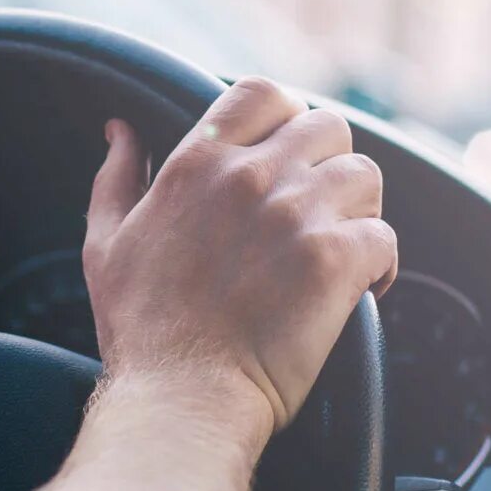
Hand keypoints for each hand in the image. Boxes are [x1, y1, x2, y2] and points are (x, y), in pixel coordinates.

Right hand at [82, 77, 397, 439]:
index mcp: (197, 163)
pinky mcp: (334, 262)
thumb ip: (116, 176)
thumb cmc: (142, 330)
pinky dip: (380, 263)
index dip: (286, 114)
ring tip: (340, 245)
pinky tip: (362, 288)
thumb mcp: (106, 242)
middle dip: (329, 162)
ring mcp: (297, 216)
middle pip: (327, 127)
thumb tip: (121, 130)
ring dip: (359, 209)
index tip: (287, 149)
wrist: (182, 397)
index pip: (262, 93)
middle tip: (318, 207)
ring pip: (365, 175)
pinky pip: (384, 236)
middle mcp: (251, 177)